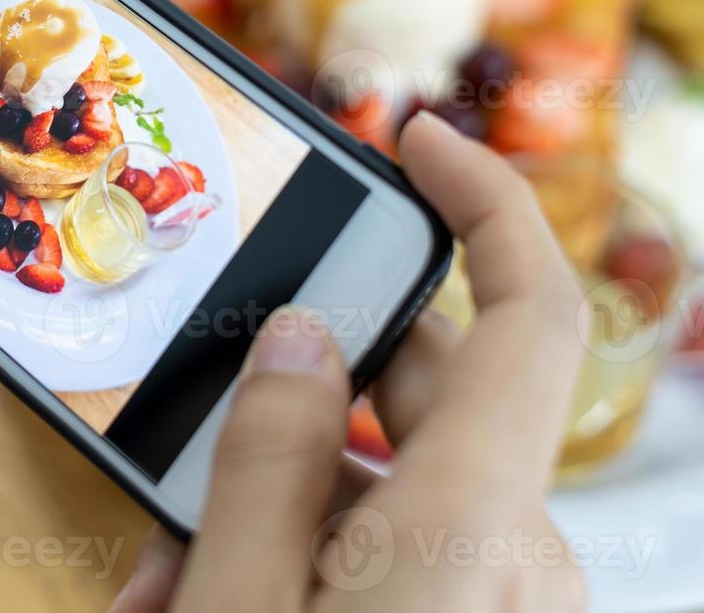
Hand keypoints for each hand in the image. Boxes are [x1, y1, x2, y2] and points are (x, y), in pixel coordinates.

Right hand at [112, 111, 587, 612]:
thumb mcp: (237, 603)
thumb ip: (265, 462)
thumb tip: (298, 336)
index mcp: (475, 527)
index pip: (533, 316)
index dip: (489, 202)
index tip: (421, 139)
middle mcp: (518, 553)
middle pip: (419, 397)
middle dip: (289, 409)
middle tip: (177, 446)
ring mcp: (506, 595)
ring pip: (393, 482)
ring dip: (280, 507)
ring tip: (170, 578)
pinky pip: (404, 547)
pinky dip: (314, 553)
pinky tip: (213, 595)